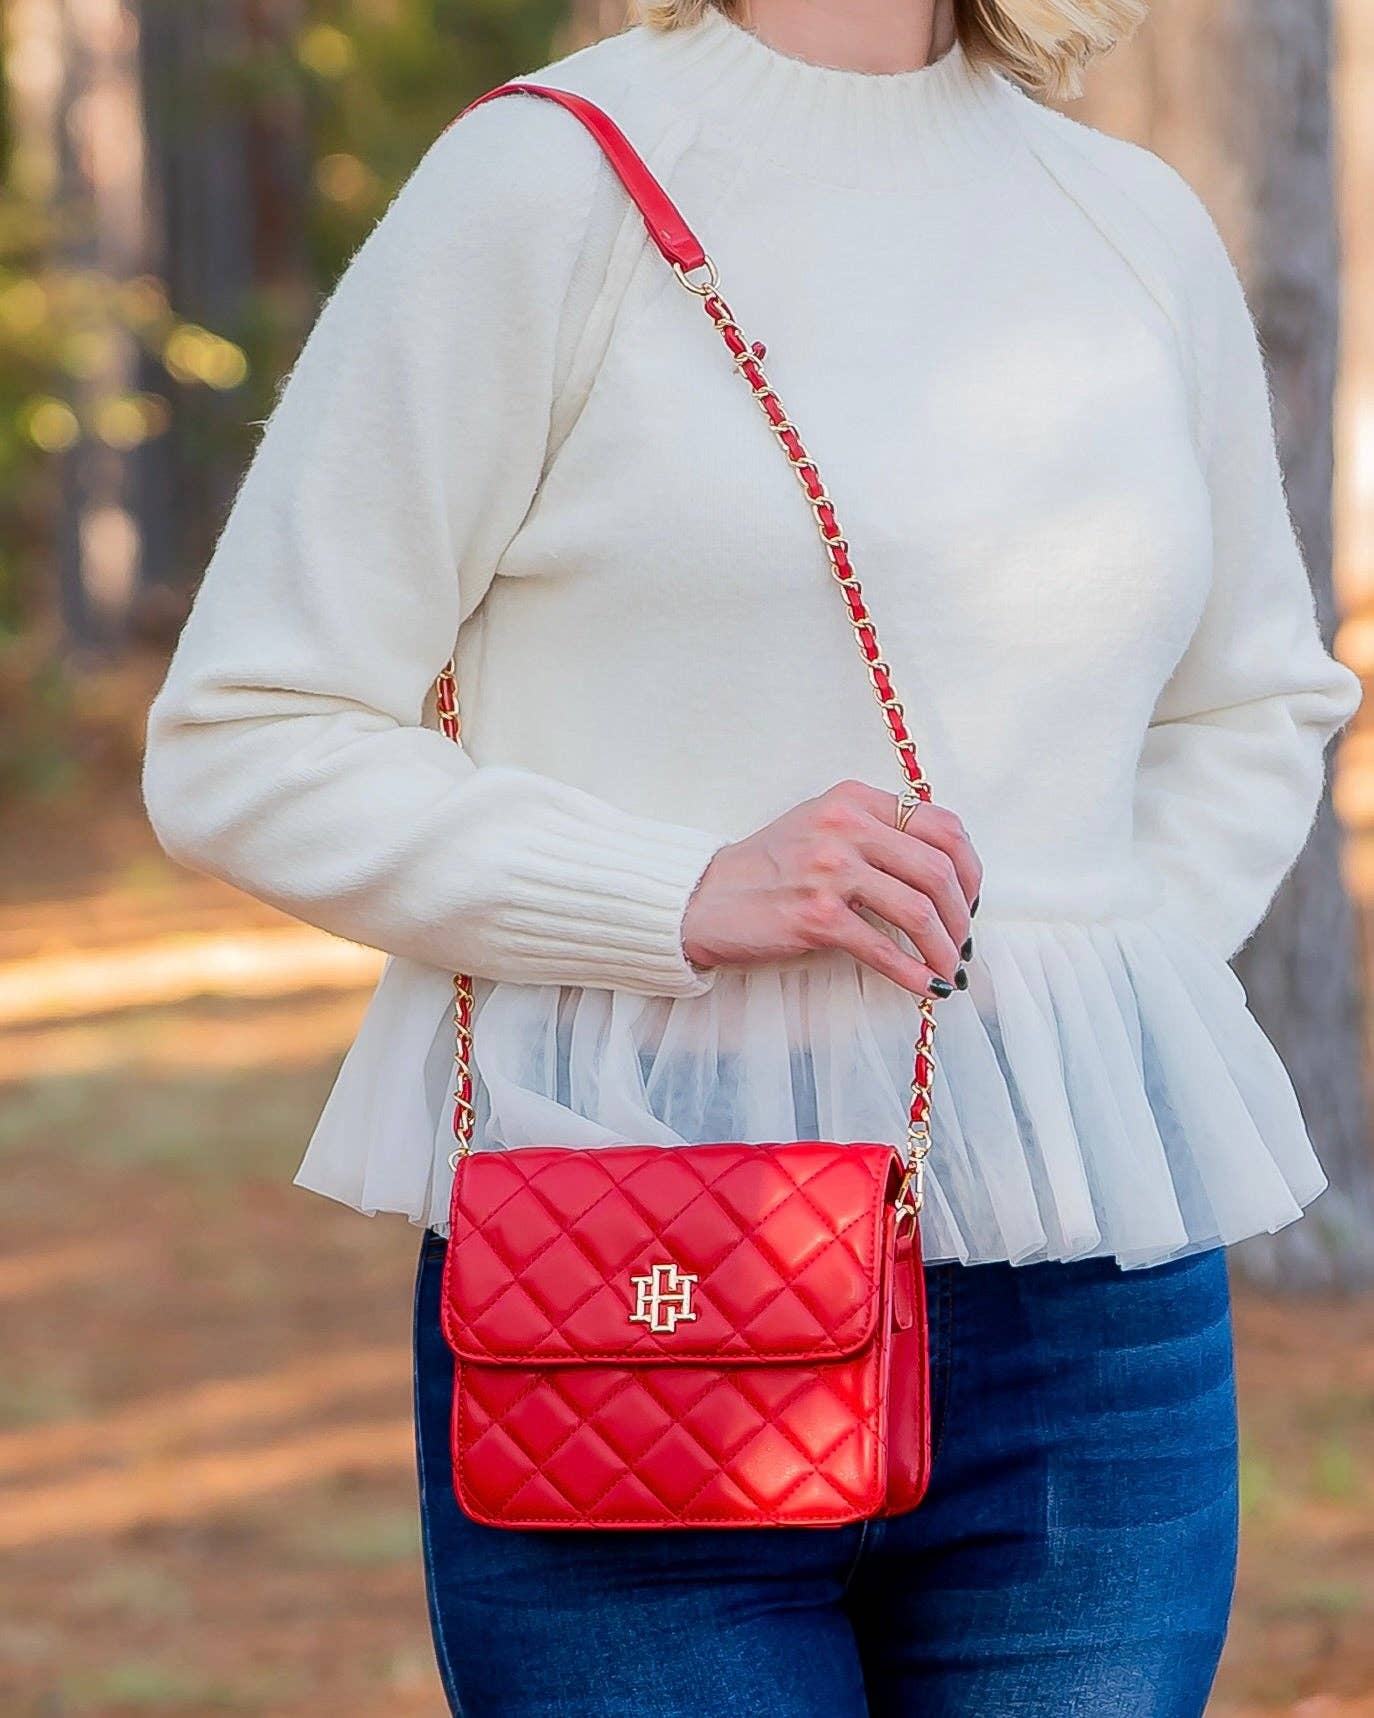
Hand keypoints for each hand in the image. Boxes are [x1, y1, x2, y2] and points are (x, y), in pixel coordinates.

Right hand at [682, 780, 981, 997]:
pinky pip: (883, 948)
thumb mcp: (822, 826)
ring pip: (918, 910)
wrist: (705, 899)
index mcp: (854, 799)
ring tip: (950, 968)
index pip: (941, 825)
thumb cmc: (768, 868)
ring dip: (945, 948)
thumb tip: (943, 874)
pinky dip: (913, 973)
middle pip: (938, 870)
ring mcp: (829, 870)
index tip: (969, 900)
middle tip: (963, 942)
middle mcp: (844, 826)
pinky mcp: (816, 916)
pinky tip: (926, 986)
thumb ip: (875, 833)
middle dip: (962, 915)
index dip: (970, 868)